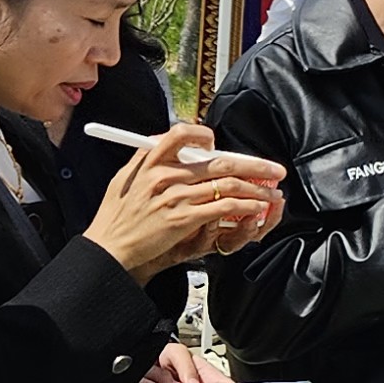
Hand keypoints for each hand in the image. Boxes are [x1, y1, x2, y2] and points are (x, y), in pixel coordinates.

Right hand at [88, 124, 284, 278]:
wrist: (109, 248)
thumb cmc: (116, 217)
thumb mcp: (123, 178)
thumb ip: (144, 159)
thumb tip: (159, 140)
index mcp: (150, 161)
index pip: (181, 134)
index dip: (204, 136)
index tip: (219, 145)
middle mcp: (165, 174)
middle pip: (219, 162)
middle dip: (254, 165)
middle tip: (273, 170)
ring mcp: (175, 196)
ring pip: (227, 185)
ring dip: (256, 189)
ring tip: (272, 193)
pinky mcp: (183, 218)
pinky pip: (222, 207)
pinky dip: (244, 207)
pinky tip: (256, 209)